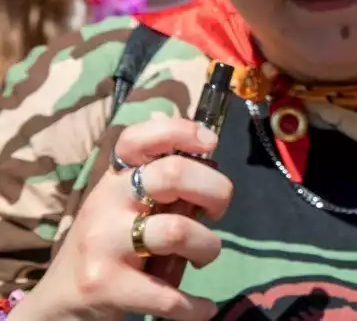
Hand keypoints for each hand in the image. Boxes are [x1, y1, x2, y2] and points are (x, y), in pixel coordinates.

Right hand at [14, 114, 232, 320]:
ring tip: (204, 258)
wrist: (59, 303)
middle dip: (216, 189)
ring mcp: (104, 244)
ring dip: (209, 247)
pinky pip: (168, 294)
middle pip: (172, 175)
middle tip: (219, 211)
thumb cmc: (107, 247)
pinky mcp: (106, 285)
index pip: (137, 139)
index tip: (211, 143)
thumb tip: (204, 142)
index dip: (178, 131)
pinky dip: (196, 306)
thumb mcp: (122, 206)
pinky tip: (203, 308)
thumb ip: (157, 182)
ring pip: (178, 231)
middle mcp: (106, 204)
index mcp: (114, 180)